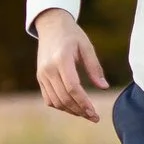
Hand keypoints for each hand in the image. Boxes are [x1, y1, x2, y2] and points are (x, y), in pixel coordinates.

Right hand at [34, 7, 108, 122]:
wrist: (51, 26)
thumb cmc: (72, 35)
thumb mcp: (87, 47)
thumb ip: (94, 67)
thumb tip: (104, 87)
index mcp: (61, 60)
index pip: (72, 87)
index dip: (84, 102)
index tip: (94, 112)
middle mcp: (48, 69)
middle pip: (64, 98)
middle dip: (80, 111)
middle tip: (94, 117)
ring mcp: (42, 75)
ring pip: (55, 101)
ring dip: (71, 111)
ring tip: (86, 114)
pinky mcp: (40, 78)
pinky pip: (48, 98)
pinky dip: (60, 106)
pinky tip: (73, 107)